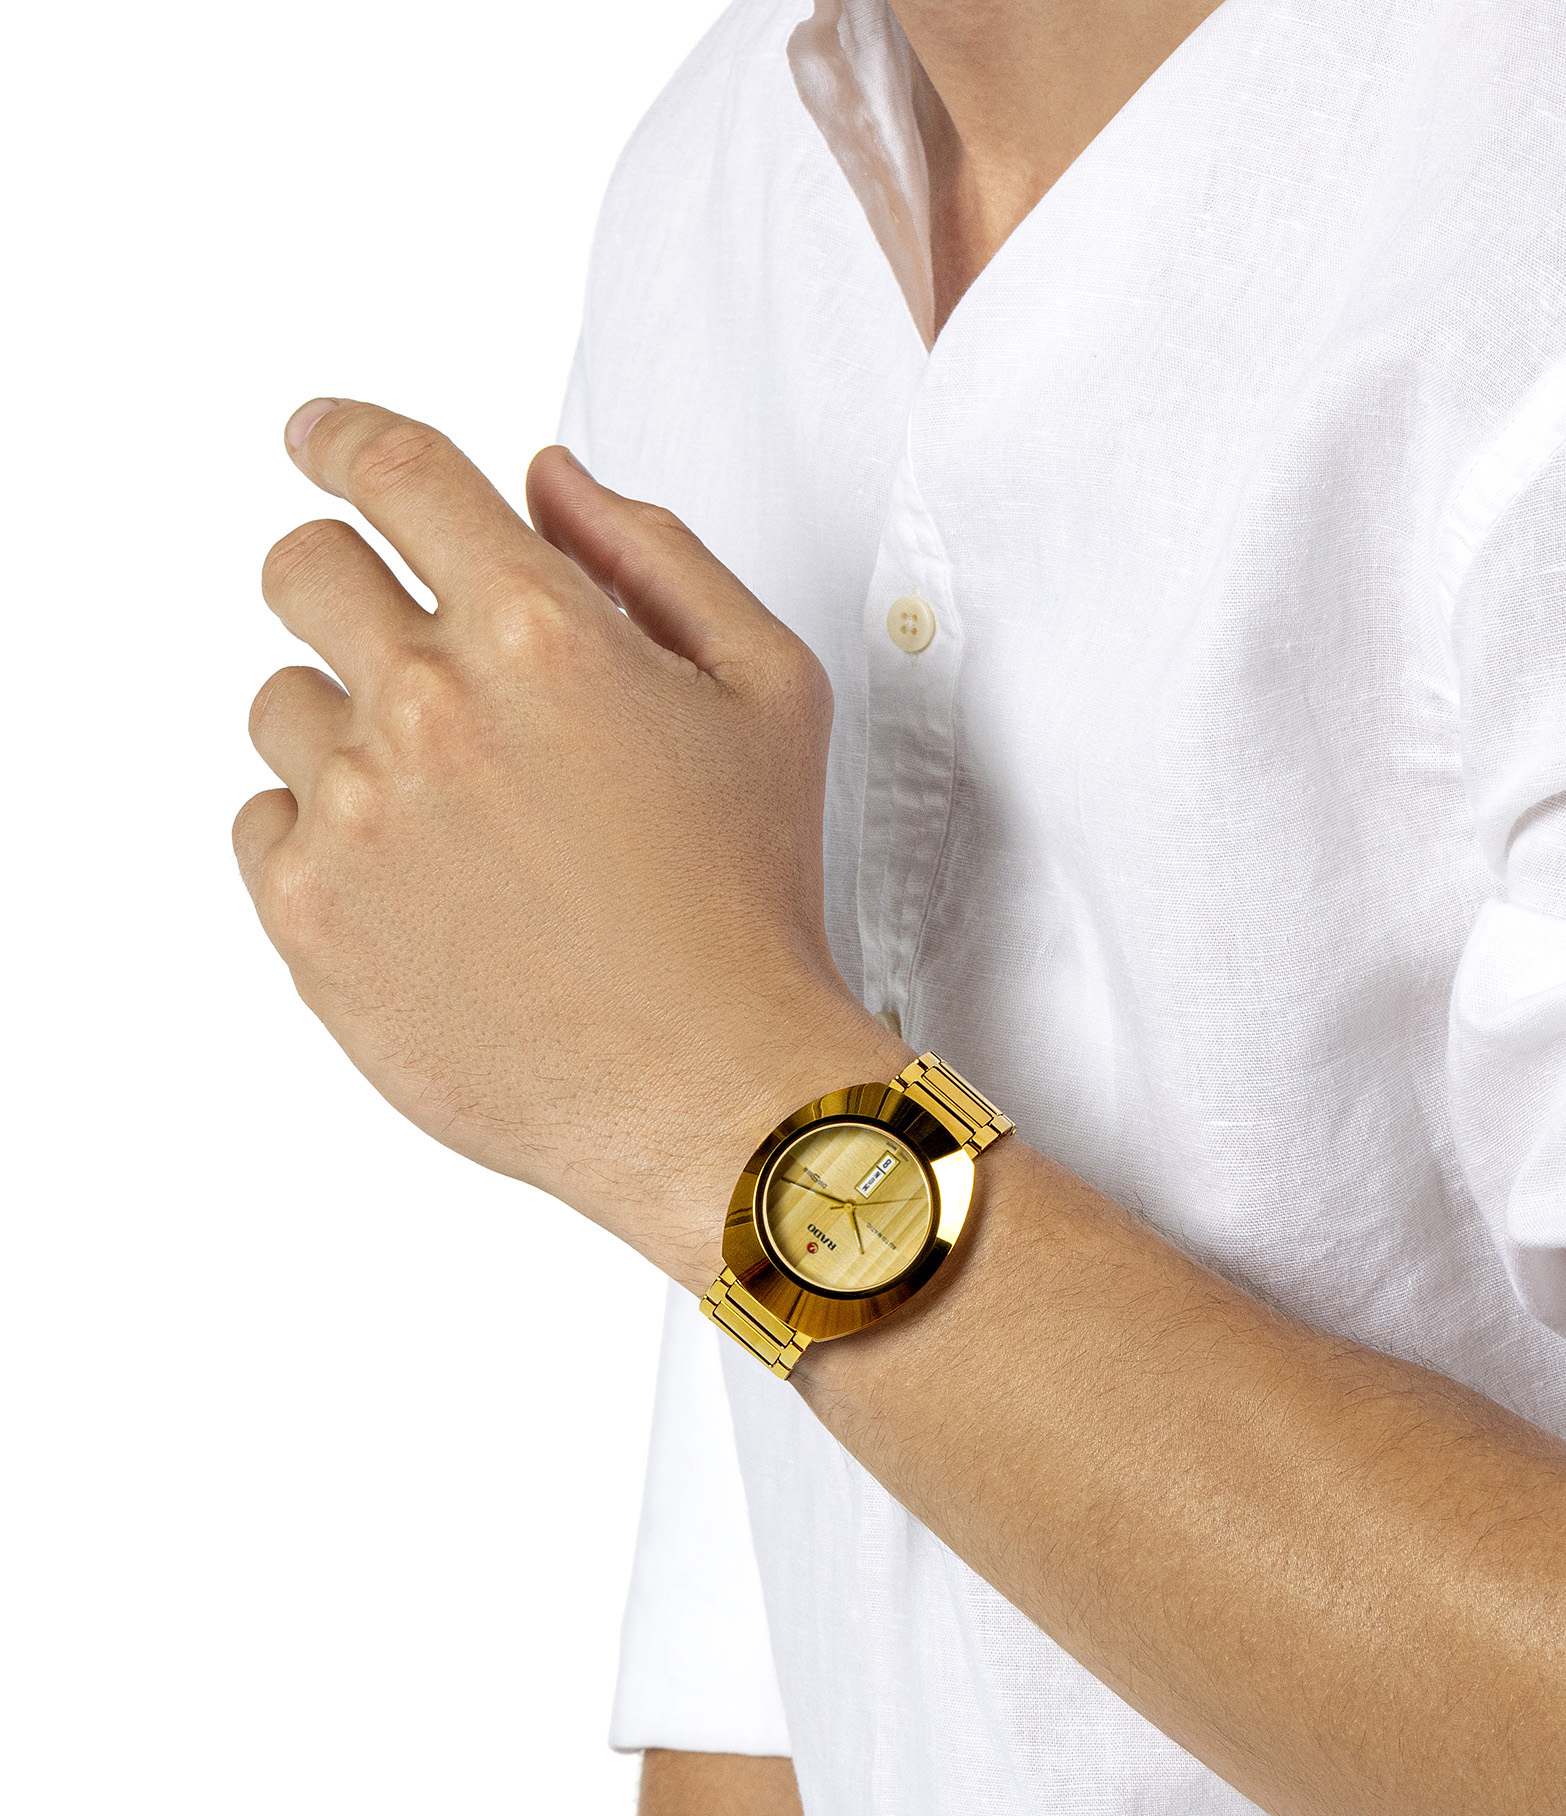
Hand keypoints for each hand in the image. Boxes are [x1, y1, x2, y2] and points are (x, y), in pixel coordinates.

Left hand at [235, 400, 901, 1290]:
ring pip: (281, 705)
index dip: (342, 437)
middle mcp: (429, 706)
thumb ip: (655, 557)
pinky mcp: (309, 917)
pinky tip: (423, 889)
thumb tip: (547, 482)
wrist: (712, 1095)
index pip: (393, 472)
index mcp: (540, 630)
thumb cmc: (750, 903)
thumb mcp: (769, 694)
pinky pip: (263, 821)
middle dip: (348, 585)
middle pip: (304, 569)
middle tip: (405, 654)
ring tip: (451, 818)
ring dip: (347, 730)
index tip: (316, 437)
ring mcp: (356, 814)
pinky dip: (324, 838)